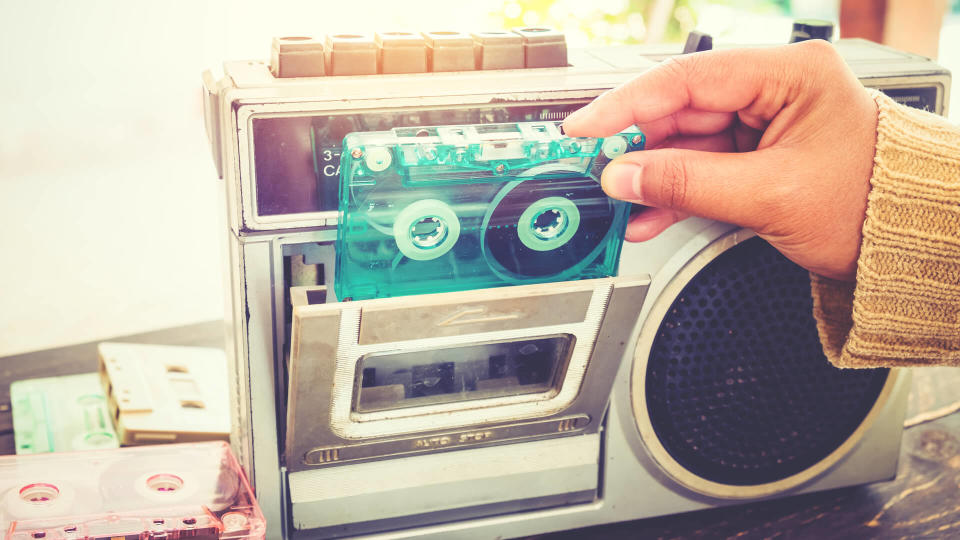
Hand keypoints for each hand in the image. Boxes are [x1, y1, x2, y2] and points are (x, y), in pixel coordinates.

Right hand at [563, 40, 877, 280]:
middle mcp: (774, 90)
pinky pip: (702, 169)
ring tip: (616, 202)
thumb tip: (624, 176)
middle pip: (681, 109)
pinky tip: (645, 215)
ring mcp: (764, 124)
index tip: (586, 127)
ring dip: (650, 176)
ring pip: (686, 143)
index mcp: (791, 74)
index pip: (689, 78)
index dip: (628, 104)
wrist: (908, 245)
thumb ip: (687, 183)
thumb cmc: (871, 205)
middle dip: (635, 145)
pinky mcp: (758, 157)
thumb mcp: (770, 195)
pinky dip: (673, 194)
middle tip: (591, 169)